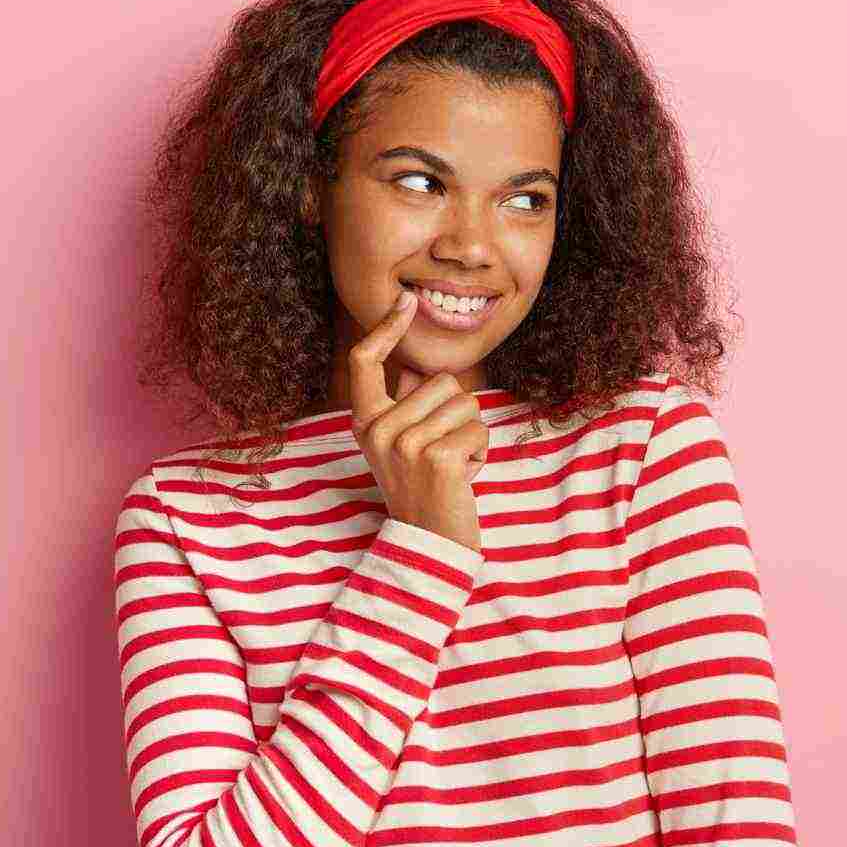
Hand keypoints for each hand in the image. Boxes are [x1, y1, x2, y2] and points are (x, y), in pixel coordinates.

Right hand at [348, 289, 489, 552]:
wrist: (430, 545)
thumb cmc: (425, 488)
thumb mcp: (403, 444)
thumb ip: (407, 405)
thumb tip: (413, 364)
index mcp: (365, 422)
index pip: (364, 362)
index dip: (385, 329)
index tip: (405, 302)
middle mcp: (378, 430)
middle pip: (439, 381)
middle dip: (456, 413)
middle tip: (441, 453)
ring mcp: (405, 444)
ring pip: (465, 404)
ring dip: (471, 434)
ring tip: (453, 466)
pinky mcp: (438, 458)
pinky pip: (480, 429)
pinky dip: (482, 453)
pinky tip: (464, 478)